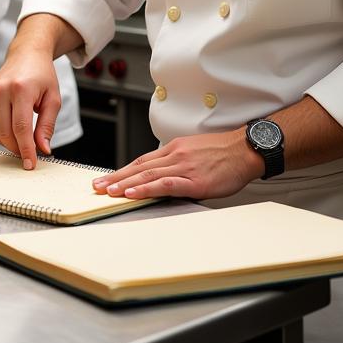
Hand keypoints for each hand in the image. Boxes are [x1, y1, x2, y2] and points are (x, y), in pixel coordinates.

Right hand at [0, 48, 61, 168]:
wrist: (27, 55)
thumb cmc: (41, 75)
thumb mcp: (53, 99)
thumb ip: (47, 126)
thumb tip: (42, 149)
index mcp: (21, 89)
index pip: (21, 128)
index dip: (26, 149)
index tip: (30, 163)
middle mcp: (1, 90)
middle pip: (5, 133)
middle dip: (17, 148)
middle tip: (29, 152)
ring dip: (8, 142)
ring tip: (22, 137)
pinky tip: (11, 125)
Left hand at [92, 130, 261, 200]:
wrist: (245, 150)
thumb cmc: (223, 153)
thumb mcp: (194, 151)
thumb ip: (177, 161)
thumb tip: (161, 175)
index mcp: (174, 149)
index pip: (142, 161)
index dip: (123, 170)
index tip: (108, 178)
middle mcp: (175, 155)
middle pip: (139, 167)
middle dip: (116, 177)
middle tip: (97, 186)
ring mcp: (183, 167)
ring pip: (147, 175)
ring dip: (125, 184)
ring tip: (108, 192)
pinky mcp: (194, 180)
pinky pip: (165, 184)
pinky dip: (146, 189)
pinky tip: (133, 194)